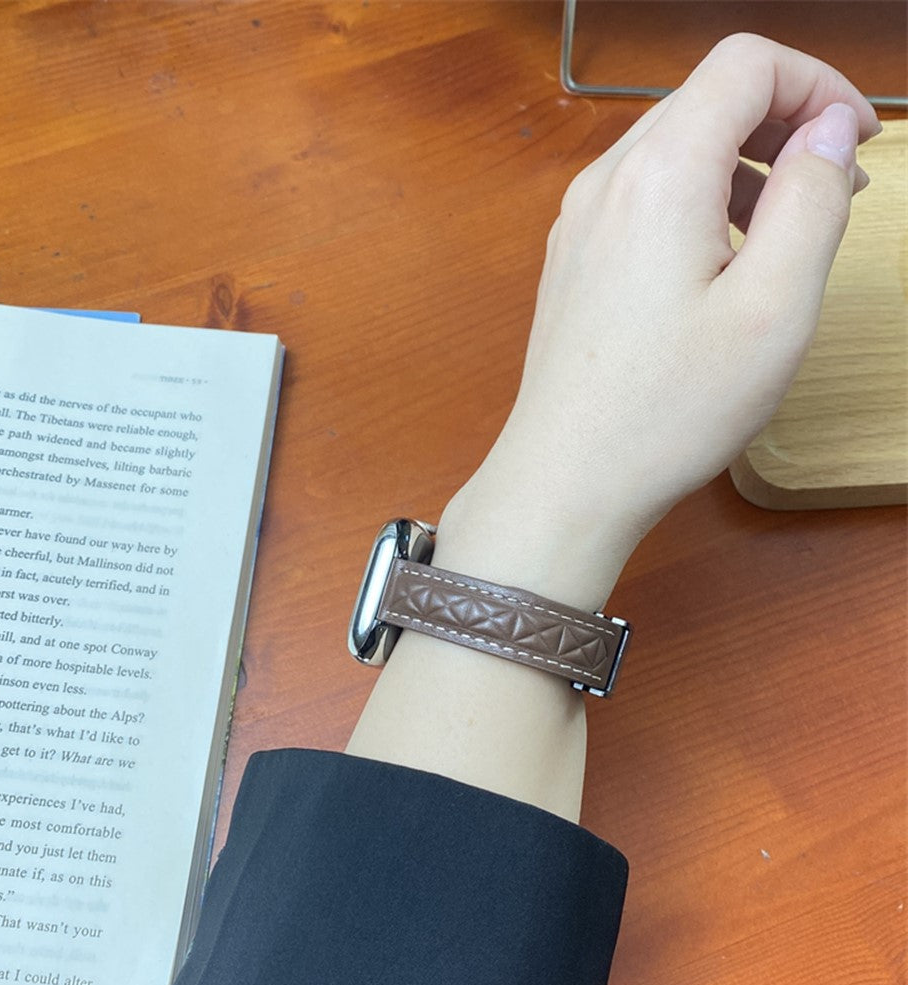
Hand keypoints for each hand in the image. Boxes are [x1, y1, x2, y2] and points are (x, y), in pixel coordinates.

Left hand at [437, 34, 880, 609]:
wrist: (566, 478)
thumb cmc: (668, 409)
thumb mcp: (775, 306)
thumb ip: (813, 198)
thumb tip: (827, 130)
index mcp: (659, 175)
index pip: (744, 65)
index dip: (817, 84)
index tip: (858, 144)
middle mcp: (605, 183)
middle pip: (705, 100)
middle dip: (783, 124)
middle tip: (836, 187)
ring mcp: (578, 222)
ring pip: (672, 150)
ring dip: (742, 166)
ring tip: (787, 230)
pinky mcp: (571, 260)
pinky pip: (641, 198)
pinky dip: (696, 202)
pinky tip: (721, 262)